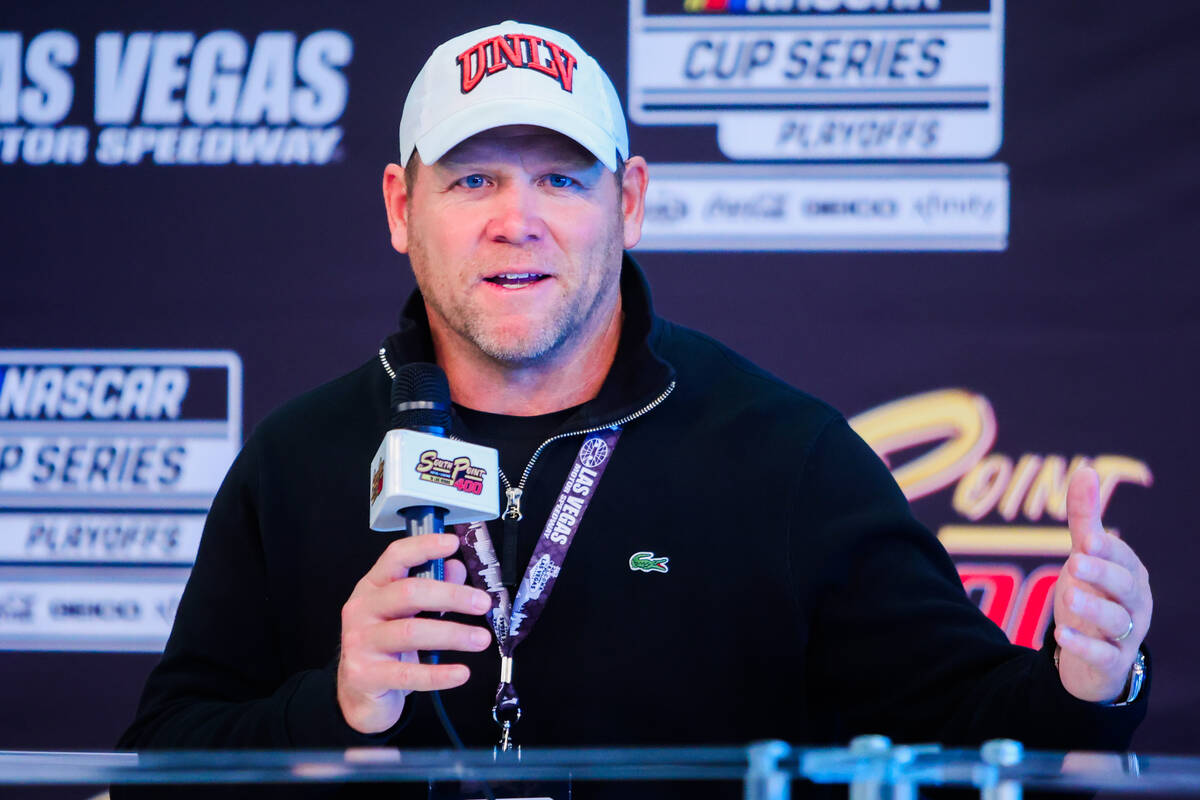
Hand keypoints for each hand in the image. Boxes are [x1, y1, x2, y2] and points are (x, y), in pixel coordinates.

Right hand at [337, 533, 492, 733]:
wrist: (357, 694)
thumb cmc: (385, 647)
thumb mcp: (406, 613)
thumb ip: (431, 588)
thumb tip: (456, 567)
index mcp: (372, 587)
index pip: (395, 557)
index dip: (424, 547)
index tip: (452, 543)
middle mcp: (362, 610)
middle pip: (409, 593)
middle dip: (452, 595)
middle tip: (483, 603)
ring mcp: (360, 642)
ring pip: (411, 632)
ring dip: (453, 634)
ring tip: (482, 639)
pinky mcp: (366, 675)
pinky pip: (409, 673)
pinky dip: (439, 674)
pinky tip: (461, 673)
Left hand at [1053, 467, 1151, 702]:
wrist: (1095, 658)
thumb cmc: (1095, 595)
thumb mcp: (1087, 557)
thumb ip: (1085, 518)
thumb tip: (1085, 469)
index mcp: (1131, 576)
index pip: (1124, 558)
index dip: (1108, 549)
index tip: (1087, 538)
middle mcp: (1134, 605)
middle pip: (1124, 588)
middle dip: (1102, 574)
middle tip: (1075, 561)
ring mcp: (1124, 636)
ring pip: (1116, 622)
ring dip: (1093, 608)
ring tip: (1068, 595)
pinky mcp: (1109, 663)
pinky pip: (1102, 656)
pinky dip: (1084, 647)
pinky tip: (1062, 636)